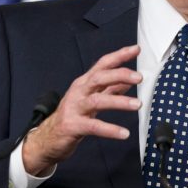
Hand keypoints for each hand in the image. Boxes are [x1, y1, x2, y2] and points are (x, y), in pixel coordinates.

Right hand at [22, 44, 142, 174]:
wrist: (48, 138)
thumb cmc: (73, 115)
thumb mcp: (92, 98)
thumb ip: (110, 89)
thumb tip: (129, 81)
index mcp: (85, 83)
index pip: (103, 64)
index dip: (119, 55)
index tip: (136, 49)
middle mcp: (79, 91)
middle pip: (99, 78)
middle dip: (120, 75)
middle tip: (139, 77)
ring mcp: (75, 108)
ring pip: (98, 101)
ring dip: (119, 102)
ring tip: (138, 104)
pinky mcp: (73, 125)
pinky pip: (94, 126)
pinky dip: (110, 129)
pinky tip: (124, 133)